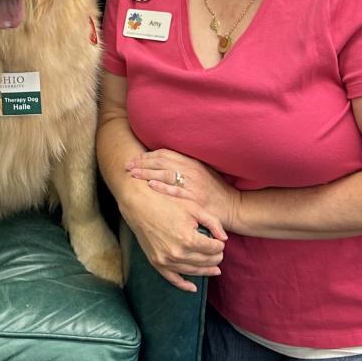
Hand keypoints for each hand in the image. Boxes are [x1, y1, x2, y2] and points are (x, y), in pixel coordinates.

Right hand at [119, 180, 227, 292]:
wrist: (138, 204)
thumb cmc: (166, 202)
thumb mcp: (193, 207)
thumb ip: (212, 223)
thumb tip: (224, 239)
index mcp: (189, 239)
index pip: (214, 249)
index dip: (220, 245)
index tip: (219, 241)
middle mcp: (178, 253)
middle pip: (206, 261)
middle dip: (216, 257)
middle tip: (219, 252)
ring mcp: (166, 260)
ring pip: (193, 271)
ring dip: (206, 270)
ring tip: (215, 269)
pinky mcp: (156, 262)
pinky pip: (173, 279)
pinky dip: (184, 285)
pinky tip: (193, 287)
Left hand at [126, 148, 241, 233]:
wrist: (234, 206)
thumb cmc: (216, 190)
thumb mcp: (203, 171)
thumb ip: (185, 165)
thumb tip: (162, 160)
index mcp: (192, 162)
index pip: (165, 154)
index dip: (147, 155)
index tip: (135, 158)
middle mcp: (192, 171)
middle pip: (162, 162)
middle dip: (142, 162)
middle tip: (128, 165)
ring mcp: (193, 185)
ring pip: (166, 174)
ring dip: (147, 173)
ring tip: (133, 174)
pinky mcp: (195, 199)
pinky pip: (176, 191)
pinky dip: (162, 187)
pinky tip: (150, 185)